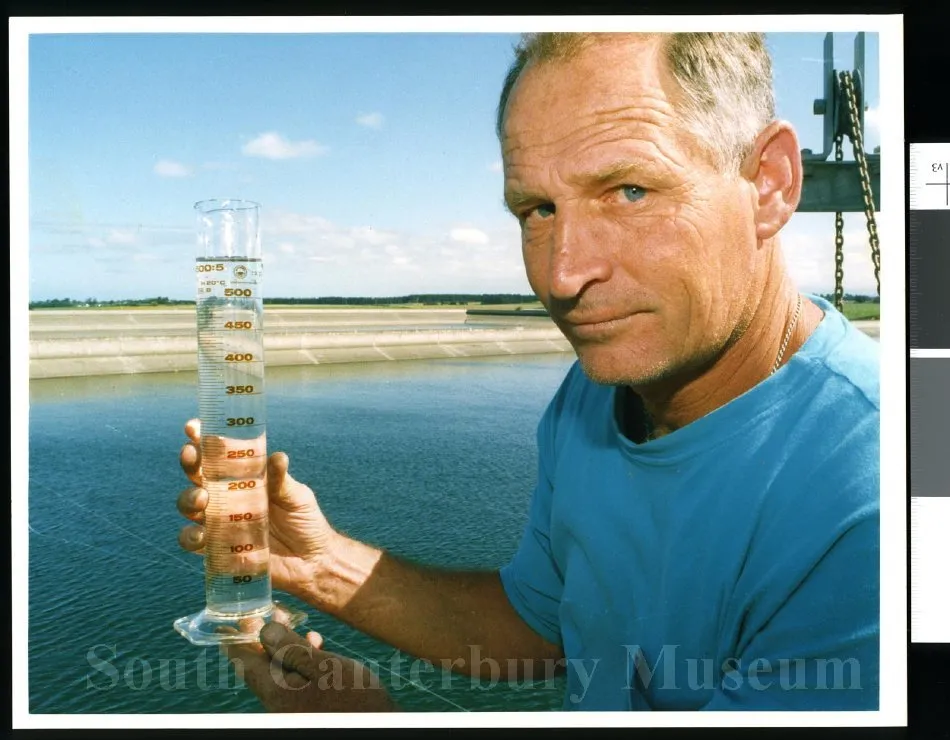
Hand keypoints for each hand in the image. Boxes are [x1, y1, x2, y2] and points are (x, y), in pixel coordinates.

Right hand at [177, 419, 337, 603]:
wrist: (312, 561)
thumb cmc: (305, 520)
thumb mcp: (297, 496)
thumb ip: (282, 480)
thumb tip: (277, 457)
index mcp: (244, 478)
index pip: (218, 454)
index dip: (202, 439)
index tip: (193, 427)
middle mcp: (227, 496)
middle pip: (197, 475)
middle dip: (189, 463)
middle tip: (193, 458)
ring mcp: (219, 522)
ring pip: (189, 505)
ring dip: (188, 499)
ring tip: (202, 500)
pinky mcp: (217, 548)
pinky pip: (192, 541)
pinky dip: (191, 537)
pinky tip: (202, 536)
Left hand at [223, 621, 397, 712]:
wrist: (378, 725)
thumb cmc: (355, 698)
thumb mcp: (324, 666)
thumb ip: (291, 648)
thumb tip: (264, 631)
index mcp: (277, 692)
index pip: (244, 662)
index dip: (235, 640)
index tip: (226, 624)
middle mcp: (278, 704)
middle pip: (261, 666)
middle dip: (265, 638)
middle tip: (270, 614)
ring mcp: (292, 708)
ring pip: (279, 672)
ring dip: (285, 647)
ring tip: (297, 626)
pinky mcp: (307, 708)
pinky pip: (293, 681)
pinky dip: (299, 661)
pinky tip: (314, 647)